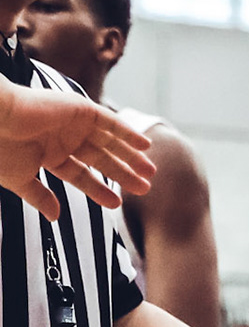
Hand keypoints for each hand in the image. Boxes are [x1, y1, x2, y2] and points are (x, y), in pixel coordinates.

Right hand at [0, 84, 154, 220]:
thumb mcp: (20, 179)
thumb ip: (40, 197)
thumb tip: (55, 217)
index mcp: (48, 155)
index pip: (80, 175)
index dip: (99, 189)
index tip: (116, 203)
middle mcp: (63, 139)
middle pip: (100, 159)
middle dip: (122, 173)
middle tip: (145, 188)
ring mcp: (73, 123)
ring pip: (109, 142)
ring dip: (131, 155)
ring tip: (150, 171)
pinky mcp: (81, 109)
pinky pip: (110, 122)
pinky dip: (128, 133)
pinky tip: (145, 146)